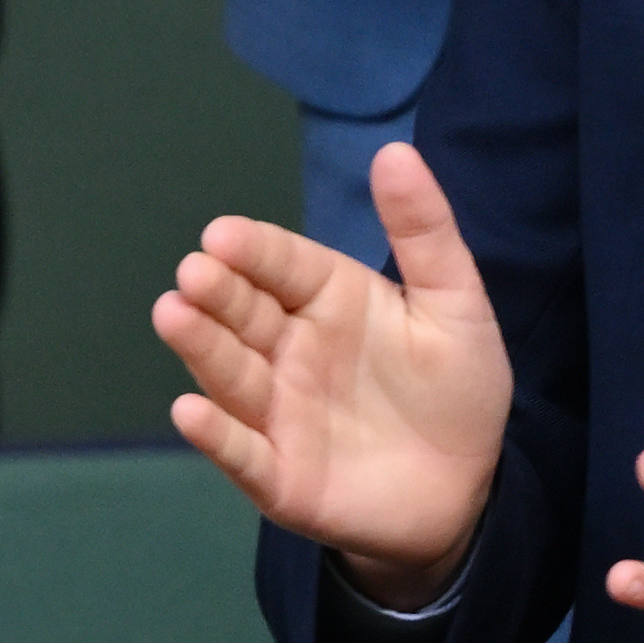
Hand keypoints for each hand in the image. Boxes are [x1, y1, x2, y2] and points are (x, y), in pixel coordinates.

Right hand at [154, 141, 511, 605]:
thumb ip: (425, 232)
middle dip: (216, 293)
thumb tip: (396, 150)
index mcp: (328, 300)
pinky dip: (216, 436)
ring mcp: (280, 413)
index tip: (223, 234)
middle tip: (194, 273)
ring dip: (201, 347)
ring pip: (232, 375)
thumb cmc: (456, 390)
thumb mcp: (455, 304)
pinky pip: (243, 454)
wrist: (469, 492)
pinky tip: (190, 411)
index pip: (281, 265)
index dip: (254, 250)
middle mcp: (290, 350)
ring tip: (173, 315)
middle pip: (244, 314)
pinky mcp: (280, 477)